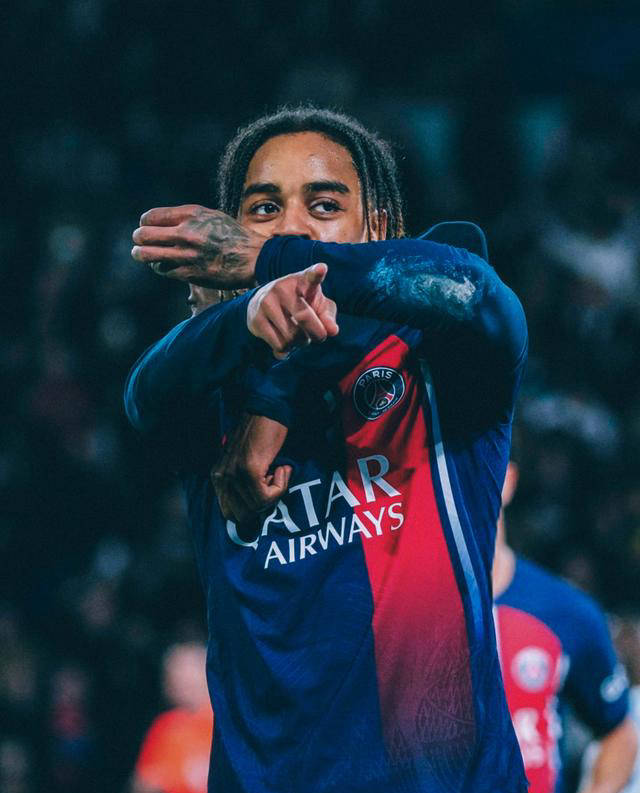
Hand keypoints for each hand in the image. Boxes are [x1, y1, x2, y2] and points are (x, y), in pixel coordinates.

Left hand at [131, 204, 264, 287]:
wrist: (253, 258)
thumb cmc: (234, 236)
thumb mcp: (211, 216)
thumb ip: (187, 216)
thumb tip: (164, 221)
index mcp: (191, 215)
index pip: (151, 217)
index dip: (145, 222)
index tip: (146, 226)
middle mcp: (186, 233)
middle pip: (144, 235)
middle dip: (138, 238)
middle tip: (139, 240)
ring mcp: (186, 255)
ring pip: (147, 255)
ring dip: (141, 254)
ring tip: (141, 254)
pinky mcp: (189, 273)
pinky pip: (163, 269)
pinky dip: (160, 266)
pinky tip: (163, 264)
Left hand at [212, 414, 291, 524]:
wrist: (267, 411)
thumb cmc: (261, 434)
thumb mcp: (243, 461)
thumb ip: (241, 482)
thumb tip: (253, 506)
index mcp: (218, 477)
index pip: (229, 513)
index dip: (251, 509)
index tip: (265, 491)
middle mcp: (221, 478)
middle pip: (241, 515)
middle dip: (263, 505)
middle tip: (273, 483)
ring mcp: (234, 475)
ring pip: (257, 506)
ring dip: (275, 492)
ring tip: (279, 471)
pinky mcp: (249, 470)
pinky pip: (267, 496)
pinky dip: (281, 486)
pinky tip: (282, 468)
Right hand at [247, 263, 338, 358]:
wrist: (264, 303)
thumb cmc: (301, 304)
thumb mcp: (318, 306)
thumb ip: (328, 316)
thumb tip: (333, 331)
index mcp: (302, 280)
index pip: (310, 275)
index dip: (316, 273)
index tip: (321, 269)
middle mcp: (282, 288)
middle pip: (304, 318)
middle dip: (317, 334)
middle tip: (319, 337)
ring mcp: (266, 302)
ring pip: (291, 336)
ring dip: (301, 343)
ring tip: (299, 335)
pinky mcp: (256, 319)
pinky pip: (279, 345)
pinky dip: (287, 350)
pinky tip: (286, 342)